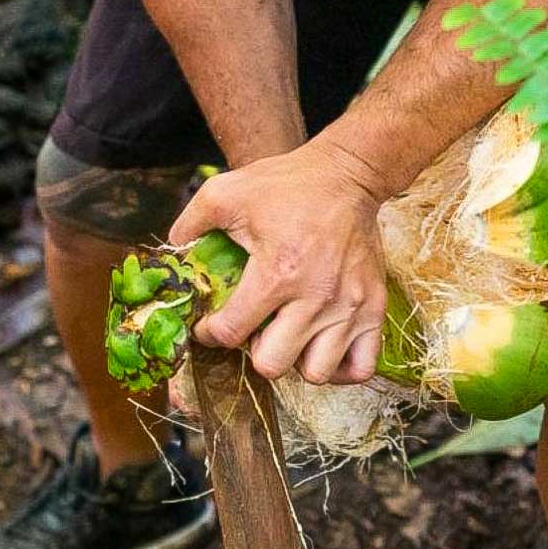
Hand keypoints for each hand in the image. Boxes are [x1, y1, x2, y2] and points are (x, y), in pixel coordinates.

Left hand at [168, 140, 388, 384]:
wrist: (347, 175)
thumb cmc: (287, 185)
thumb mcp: (225, 192)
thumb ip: (189, 224)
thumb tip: (172, 255)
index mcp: (277, 273)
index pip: (231, 333)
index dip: (210, 332)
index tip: (210, 322)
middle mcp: (315, 297)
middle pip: (272, 365)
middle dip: (253, 351)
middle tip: (253, 328)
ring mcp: (349, 307)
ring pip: (315, 373)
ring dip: (295, 360)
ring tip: (288, 336)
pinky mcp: (375, 308)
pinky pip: (360, 367)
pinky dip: (340, 368)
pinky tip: (322, 347)